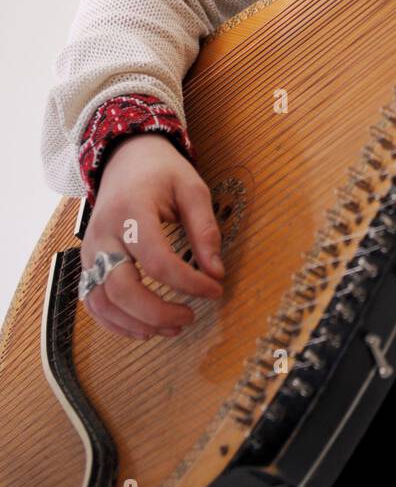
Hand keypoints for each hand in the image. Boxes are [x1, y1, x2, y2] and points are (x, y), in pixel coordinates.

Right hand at [79, 134, 224, 339]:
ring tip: (172, 328)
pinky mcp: (88, 262)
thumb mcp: (192, 189)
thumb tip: (216, 273)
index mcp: (131, 211)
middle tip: (190, 317)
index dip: (189, 283)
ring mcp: (90, 250)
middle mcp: (103, 234)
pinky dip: (115, 322)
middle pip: (121, 288)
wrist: (126, 158)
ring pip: (101, 301)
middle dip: (157, 312)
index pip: (157, 261)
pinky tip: (144, 329)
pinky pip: (92, 302)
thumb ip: (205, 230)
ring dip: (135, 324)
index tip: (215, 289)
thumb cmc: (162, 172)